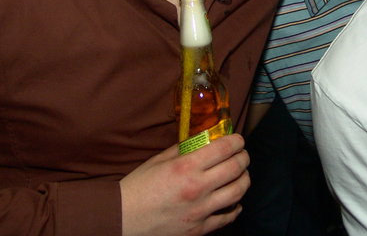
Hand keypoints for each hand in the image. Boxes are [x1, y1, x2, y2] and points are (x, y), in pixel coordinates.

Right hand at [120, 134, 249, 235]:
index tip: (238, 139)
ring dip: (244, 180)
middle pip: (235, 168)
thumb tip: (201, 139)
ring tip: (242, 174)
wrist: (122, 219)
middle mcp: (197, 188)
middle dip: (244, 158)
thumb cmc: (138, 187)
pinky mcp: (199, 229)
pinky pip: (227, 217)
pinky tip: (235, 201)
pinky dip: (236, 207)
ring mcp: (200, 211)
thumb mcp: (159, 161)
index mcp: (186, 167)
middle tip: (242, 154)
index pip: (224, 149)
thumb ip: (183, 149)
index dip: (236, 141)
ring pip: (237, 192)